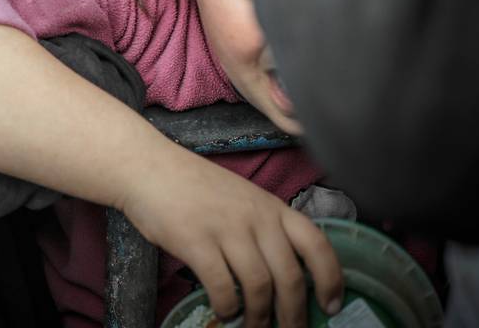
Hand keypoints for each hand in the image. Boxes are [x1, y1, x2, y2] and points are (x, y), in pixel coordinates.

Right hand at [121, 147, 343, 327]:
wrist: (147, 167)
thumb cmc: (192, 186)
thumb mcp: (240, 198)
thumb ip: (263, 228)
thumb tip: (283, 276)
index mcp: (271, 206)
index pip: (316, 245)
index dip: (331, 279)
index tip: (331, 306)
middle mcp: (255, 217)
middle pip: (289, 276)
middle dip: (294, 314)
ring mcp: (226, 228)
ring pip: (259, 286)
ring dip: (259, 316)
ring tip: (254, 327)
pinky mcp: (195, 241)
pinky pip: (221, 286)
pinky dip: (227, 307)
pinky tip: (224, 312)